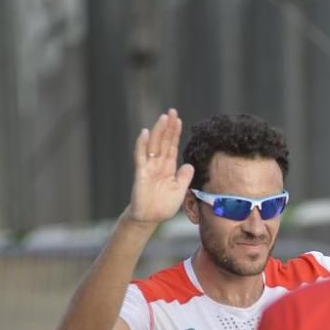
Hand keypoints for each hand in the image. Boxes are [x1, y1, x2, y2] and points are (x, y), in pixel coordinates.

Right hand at [125, 108, 194, 226]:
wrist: (150, 218)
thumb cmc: (163, 205)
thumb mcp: (179, 190)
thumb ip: (184, 177)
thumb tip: (189, 165)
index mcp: (167, 167)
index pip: (171, 145)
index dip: (175, 133)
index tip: (179, 120)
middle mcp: (157, 164)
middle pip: (163, 141)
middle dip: (168, 126)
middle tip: (172, 111)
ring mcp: (148, 167)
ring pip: (153, 145)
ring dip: (158, 131)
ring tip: (163, 117)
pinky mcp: (140, 173)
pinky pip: (140, 156)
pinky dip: (142, 144)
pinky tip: (145, 133)